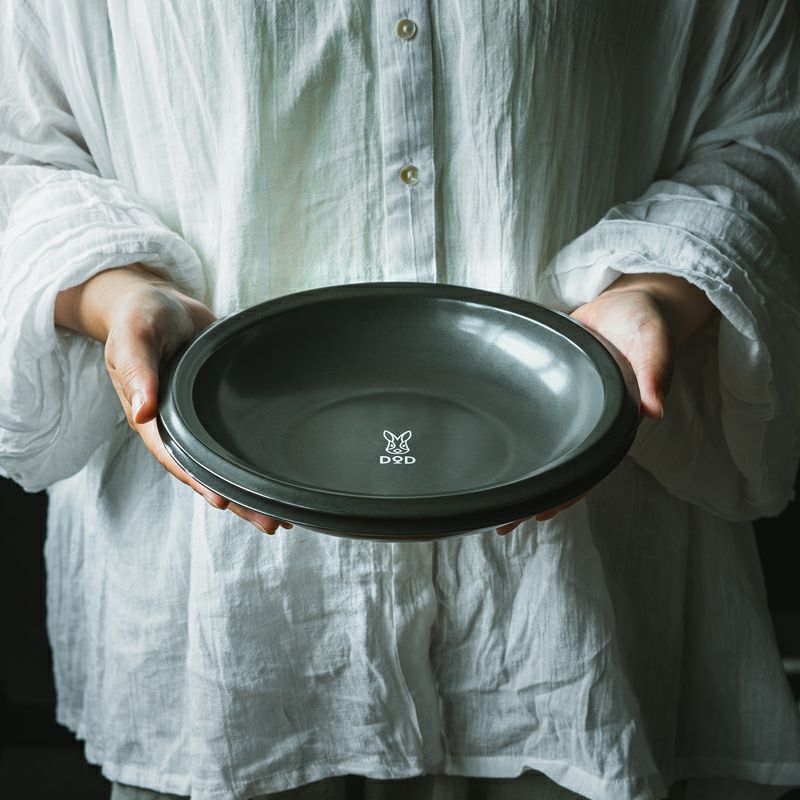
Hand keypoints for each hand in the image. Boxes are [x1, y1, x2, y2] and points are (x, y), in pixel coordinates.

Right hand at [54, 264, 292, 534]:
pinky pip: (240, 442)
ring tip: (287, 518)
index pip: (177, 459)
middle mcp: (178, 428)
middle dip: (240, 502)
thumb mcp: (133, 338)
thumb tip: (141, 410)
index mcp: (152, 419)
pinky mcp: (221, 410)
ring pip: (228, 466)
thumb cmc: (139, 318)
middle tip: (273, 524)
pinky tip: (282, 479)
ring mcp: (202, 422)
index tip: (225, 503)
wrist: (158, 303)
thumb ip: (136, 371)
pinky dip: (258, 462)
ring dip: (254, 492)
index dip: (200, 482)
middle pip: (209, 474)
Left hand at [495, 272, 715, 535]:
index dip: (565, 494)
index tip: (536, 515)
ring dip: (523, 473)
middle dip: (533, 496)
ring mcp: (571, 408)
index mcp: (614, 421)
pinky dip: (520, 439)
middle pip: (562, 469)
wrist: (630, 301)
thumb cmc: (646, 321)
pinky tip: (496, 452)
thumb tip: (654, 409)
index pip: (589, 468)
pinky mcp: (553, 389)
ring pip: (546, 450)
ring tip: (490, 499)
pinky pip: (536, 422)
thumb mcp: (653, 341)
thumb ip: (656, 371)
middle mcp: (590, 421)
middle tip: (497, 521)